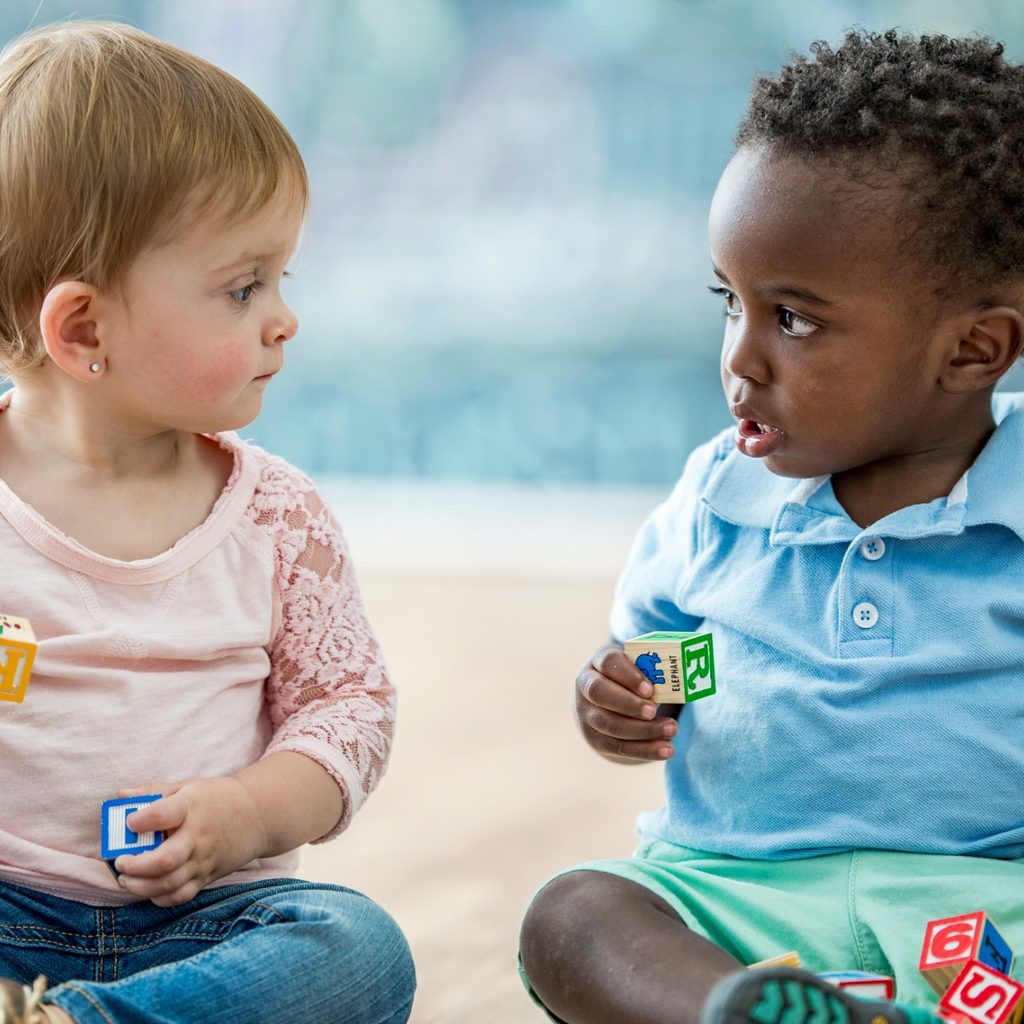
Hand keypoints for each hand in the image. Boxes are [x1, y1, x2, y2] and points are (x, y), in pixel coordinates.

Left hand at [112, 776, 267, 906]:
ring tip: (127, 879)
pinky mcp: (208, 876)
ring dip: (141, 886)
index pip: (162, 814)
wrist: (258, 815)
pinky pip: (181, 896)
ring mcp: (204, 859)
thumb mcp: (188, 786)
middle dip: (136, 866)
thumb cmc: (217, 799)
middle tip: (121, 862)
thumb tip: (120, 797)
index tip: (129, 822)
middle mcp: (198, 836)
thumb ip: (153, 792)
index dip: (140, 821)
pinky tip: (148, 889)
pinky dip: (160, 898)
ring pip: (169, 884)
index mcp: (192, 806)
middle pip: (165, 860)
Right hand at [575, 644, 678, 762]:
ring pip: (610, 724)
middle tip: (654, 710)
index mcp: (597, 663)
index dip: (629, 675)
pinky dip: (645, 750)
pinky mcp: (596, 739)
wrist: (606, 702)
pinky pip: (619, 747)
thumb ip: (653, 670)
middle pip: (599, 693)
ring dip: (643, 730)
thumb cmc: (630, 680)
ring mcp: (587, 715)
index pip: (608, 662)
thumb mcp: (635, 668)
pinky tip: (666, 749)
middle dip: (628, 703)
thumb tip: (685, 675)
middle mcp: (586, 687)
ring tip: (671, 729)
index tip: (650, 688)